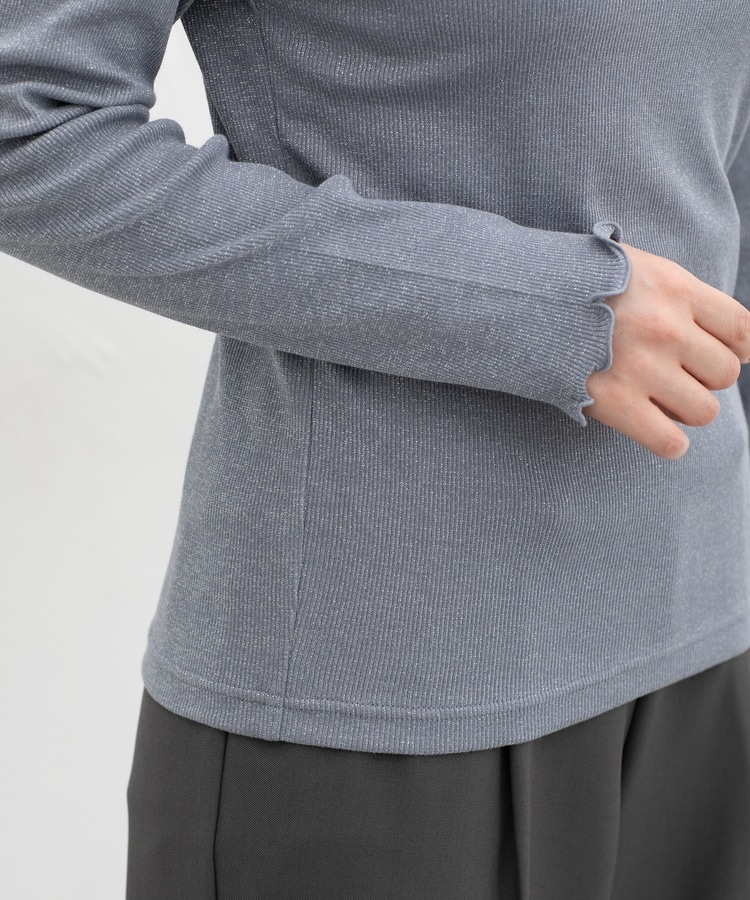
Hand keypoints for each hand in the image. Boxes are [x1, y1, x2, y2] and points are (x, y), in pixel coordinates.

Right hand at [585, 241, 749, 458]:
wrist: (514, 300)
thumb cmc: (573, 284)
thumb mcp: (631, 265)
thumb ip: (675, 292)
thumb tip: (716, 328)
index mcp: (675, 289)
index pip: (743, 329)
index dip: (740, 349)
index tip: (721, 354)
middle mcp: (666, 328)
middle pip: (724, 373)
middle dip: (703, 378)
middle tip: (671, 374)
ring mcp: (642, 368)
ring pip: (705, 411)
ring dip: (685, 410)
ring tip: (656, 399)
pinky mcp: (615, 403)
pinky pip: (671, 442)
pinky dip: (668, 441)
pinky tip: (649, 426)